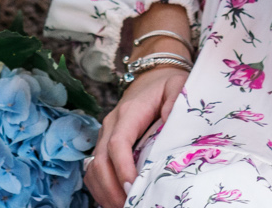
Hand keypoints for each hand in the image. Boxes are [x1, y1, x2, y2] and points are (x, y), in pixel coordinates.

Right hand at [85, 65, 187, 207]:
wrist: (151, 76)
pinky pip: (94, 169)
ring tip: (122, 207)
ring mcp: (105, 135)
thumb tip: (169, 118)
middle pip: (101, 160)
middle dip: (112, 188)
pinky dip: (100, 188)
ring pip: (93, 168)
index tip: (133, 188)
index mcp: (128, 112)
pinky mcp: (104, 144)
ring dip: (104, 191)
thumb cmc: (167, 84)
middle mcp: (111, 124)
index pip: (118, 143)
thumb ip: (176, 98)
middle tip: (129, 206)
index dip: (122, 167)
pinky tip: (114, 200)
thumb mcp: (178, 85)